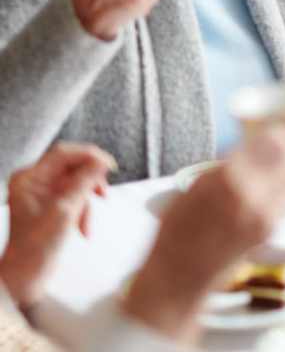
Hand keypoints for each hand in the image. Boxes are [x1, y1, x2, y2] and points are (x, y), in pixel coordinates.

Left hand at [0, 143, 114, 308]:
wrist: (27, 278)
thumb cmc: (36, 248)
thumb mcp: (65, 211)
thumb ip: (84, 182)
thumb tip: (102, 161)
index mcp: (29, 179)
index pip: (63, 154)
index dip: (88, 155)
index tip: (108, 165)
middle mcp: (34, 181)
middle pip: (72, 167)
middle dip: (89, 184)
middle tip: (103, 193)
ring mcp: (43, 193)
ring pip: (77, 183)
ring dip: (87, 202)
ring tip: (88, 223)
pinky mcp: (52, 204)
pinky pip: (76, 196)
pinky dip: (83, 211)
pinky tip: (84, 229)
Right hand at [121, 125, 284, 342]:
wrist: (177, 278)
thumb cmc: (177, 232)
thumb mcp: (194, 188)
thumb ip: (225, 166)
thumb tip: (248, 144)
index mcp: (229, 179)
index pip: (274, 142)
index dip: (279, 131)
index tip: (276, 127)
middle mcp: (253, 196)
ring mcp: (266, 216)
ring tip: (284, 160)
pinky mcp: (270, 231)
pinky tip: (277, 184)